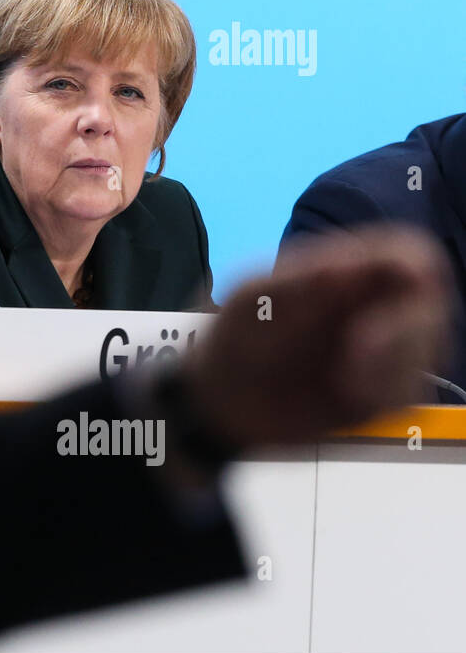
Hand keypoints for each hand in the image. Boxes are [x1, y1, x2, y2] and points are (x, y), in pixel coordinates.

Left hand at [181, 224, 451, 451]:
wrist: (220, 402)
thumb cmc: (233, 339)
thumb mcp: (251, 303)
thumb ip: (297, 284)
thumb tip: (345, 269)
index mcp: (346, 269)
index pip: (406, 250)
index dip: (412, 268)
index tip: (384, 302)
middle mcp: (374, 304)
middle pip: (432, 301)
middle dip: (403, 331)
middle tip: (354, 354)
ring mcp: (384, 349)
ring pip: (428, 348)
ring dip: (390, 368)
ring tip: (339, 380)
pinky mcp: (383, 392)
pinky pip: (408, 393)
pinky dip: (382, 395)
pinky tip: (342, 395)